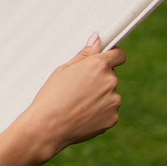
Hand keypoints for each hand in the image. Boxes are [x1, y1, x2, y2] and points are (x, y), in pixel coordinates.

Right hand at [20, 37, 124, 156]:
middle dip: (99, 81)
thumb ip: (85, 54)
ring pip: (110, 95)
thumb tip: (97, 39)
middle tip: (78, 90)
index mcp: (98, 65)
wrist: (47, 127)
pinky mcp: (113, 118)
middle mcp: (110, 81)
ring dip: (100, 98)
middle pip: (111, 76)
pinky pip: (109, 112)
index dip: (113, 57)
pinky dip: (99, 114)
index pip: (118, 55)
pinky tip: (82, 117)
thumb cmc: (51, 96)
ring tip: (78, 106)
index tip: (106, 61)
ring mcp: (114, 101)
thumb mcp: (64, 70)